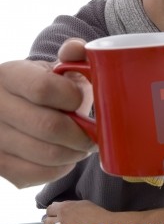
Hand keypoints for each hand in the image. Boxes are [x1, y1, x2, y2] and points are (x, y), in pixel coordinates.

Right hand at [0, 38, 96, 187]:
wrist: (19, 106)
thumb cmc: (46, 86)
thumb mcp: (57, 67)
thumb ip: (72, 55)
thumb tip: (78, 49)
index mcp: (9, 76)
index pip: (42, 89)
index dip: (72, 98)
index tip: (81, 102)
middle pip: (48, 126)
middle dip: (81, 133)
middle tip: (94, 134)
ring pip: (47, 155)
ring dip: (75, 152)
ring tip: (82, 145)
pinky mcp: (0, 165)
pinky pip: (39, 174)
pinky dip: (62, 167)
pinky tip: (65, 156)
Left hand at [44, 200, 117, 223]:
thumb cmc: (97, 215)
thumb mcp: (82, 203)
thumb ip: (69, 206)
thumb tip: (62, 208)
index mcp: (63, 209)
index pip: (48, 210)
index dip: (52, 212)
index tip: (54, 213)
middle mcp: (60, 222)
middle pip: (46, 223)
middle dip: (51, 222)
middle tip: (58, 222)